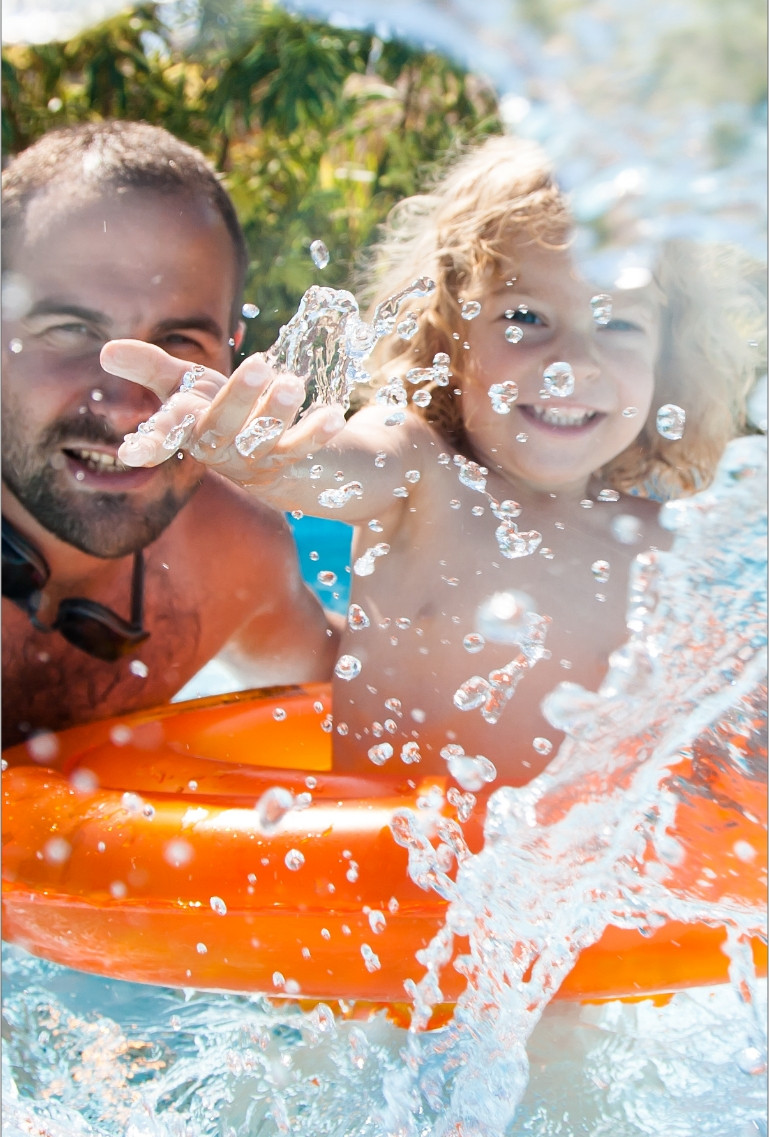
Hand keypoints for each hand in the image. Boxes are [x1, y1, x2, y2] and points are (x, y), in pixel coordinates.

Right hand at [101, 341, 345, 487]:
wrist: (275, 458)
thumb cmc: (222, 411)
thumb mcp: (187, 386)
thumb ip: (152, 368)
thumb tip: (106, 351)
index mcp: (190, 429)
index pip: (166, 436)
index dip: (150, 442)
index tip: (131, 453)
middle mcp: (220, 450)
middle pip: (222, 428)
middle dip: (238, 397)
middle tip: (258, 364)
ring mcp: (255, 460)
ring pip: (263, 440)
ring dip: (277, 412)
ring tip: (294, 382)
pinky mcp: (289, 463)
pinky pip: (302, 451)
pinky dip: (317, 433)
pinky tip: (335, 414)